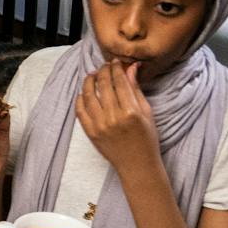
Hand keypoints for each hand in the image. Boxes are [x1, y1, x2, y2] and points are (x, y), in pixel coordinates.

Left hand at [74, 61, 158, 177]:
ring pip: (89, 95)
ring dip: (89, 81)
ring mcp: (99, 125)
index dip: (116, 68)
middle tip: (104, 66)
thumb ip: (136, 90)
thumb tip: (130, 68)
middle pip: (104, 85)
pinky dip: (80, 99)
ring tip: (92, 75)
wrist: (137, 165)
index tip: (115, 62)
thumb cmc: (146, 139)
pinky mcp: (90, 133)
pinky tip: (84, 93)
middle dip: (103, 71)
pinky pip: (80, 111)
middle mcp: (113, 117)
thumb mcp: (147, 113)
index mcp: (131, 111)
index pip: (120, 81)